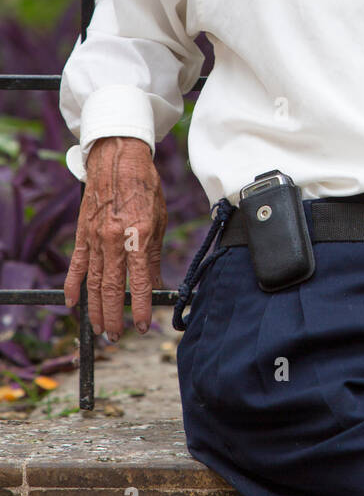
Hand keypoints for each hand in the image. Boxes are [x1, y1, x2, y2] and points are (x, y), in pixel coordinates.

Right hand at [64, 136, 166, 340]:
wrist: (118, 159)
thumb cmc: (144, 186)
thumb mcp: (159, 219)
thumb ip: (153, 255)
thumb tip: (156, 285)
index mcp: (138, 236)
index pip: (139, 282)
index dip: (141, 307)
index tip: (143, 326)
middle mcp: (114, 239)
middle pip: (111, 288)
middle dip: (114, 316)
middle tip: (117, 336)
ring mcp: (95, 237)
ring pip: (93, 282)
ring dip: (95, 308)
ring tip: (99, 328)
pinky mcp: (82, 233)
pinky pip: (77, 265)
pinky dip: (73, 285)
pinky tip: (73, 303)